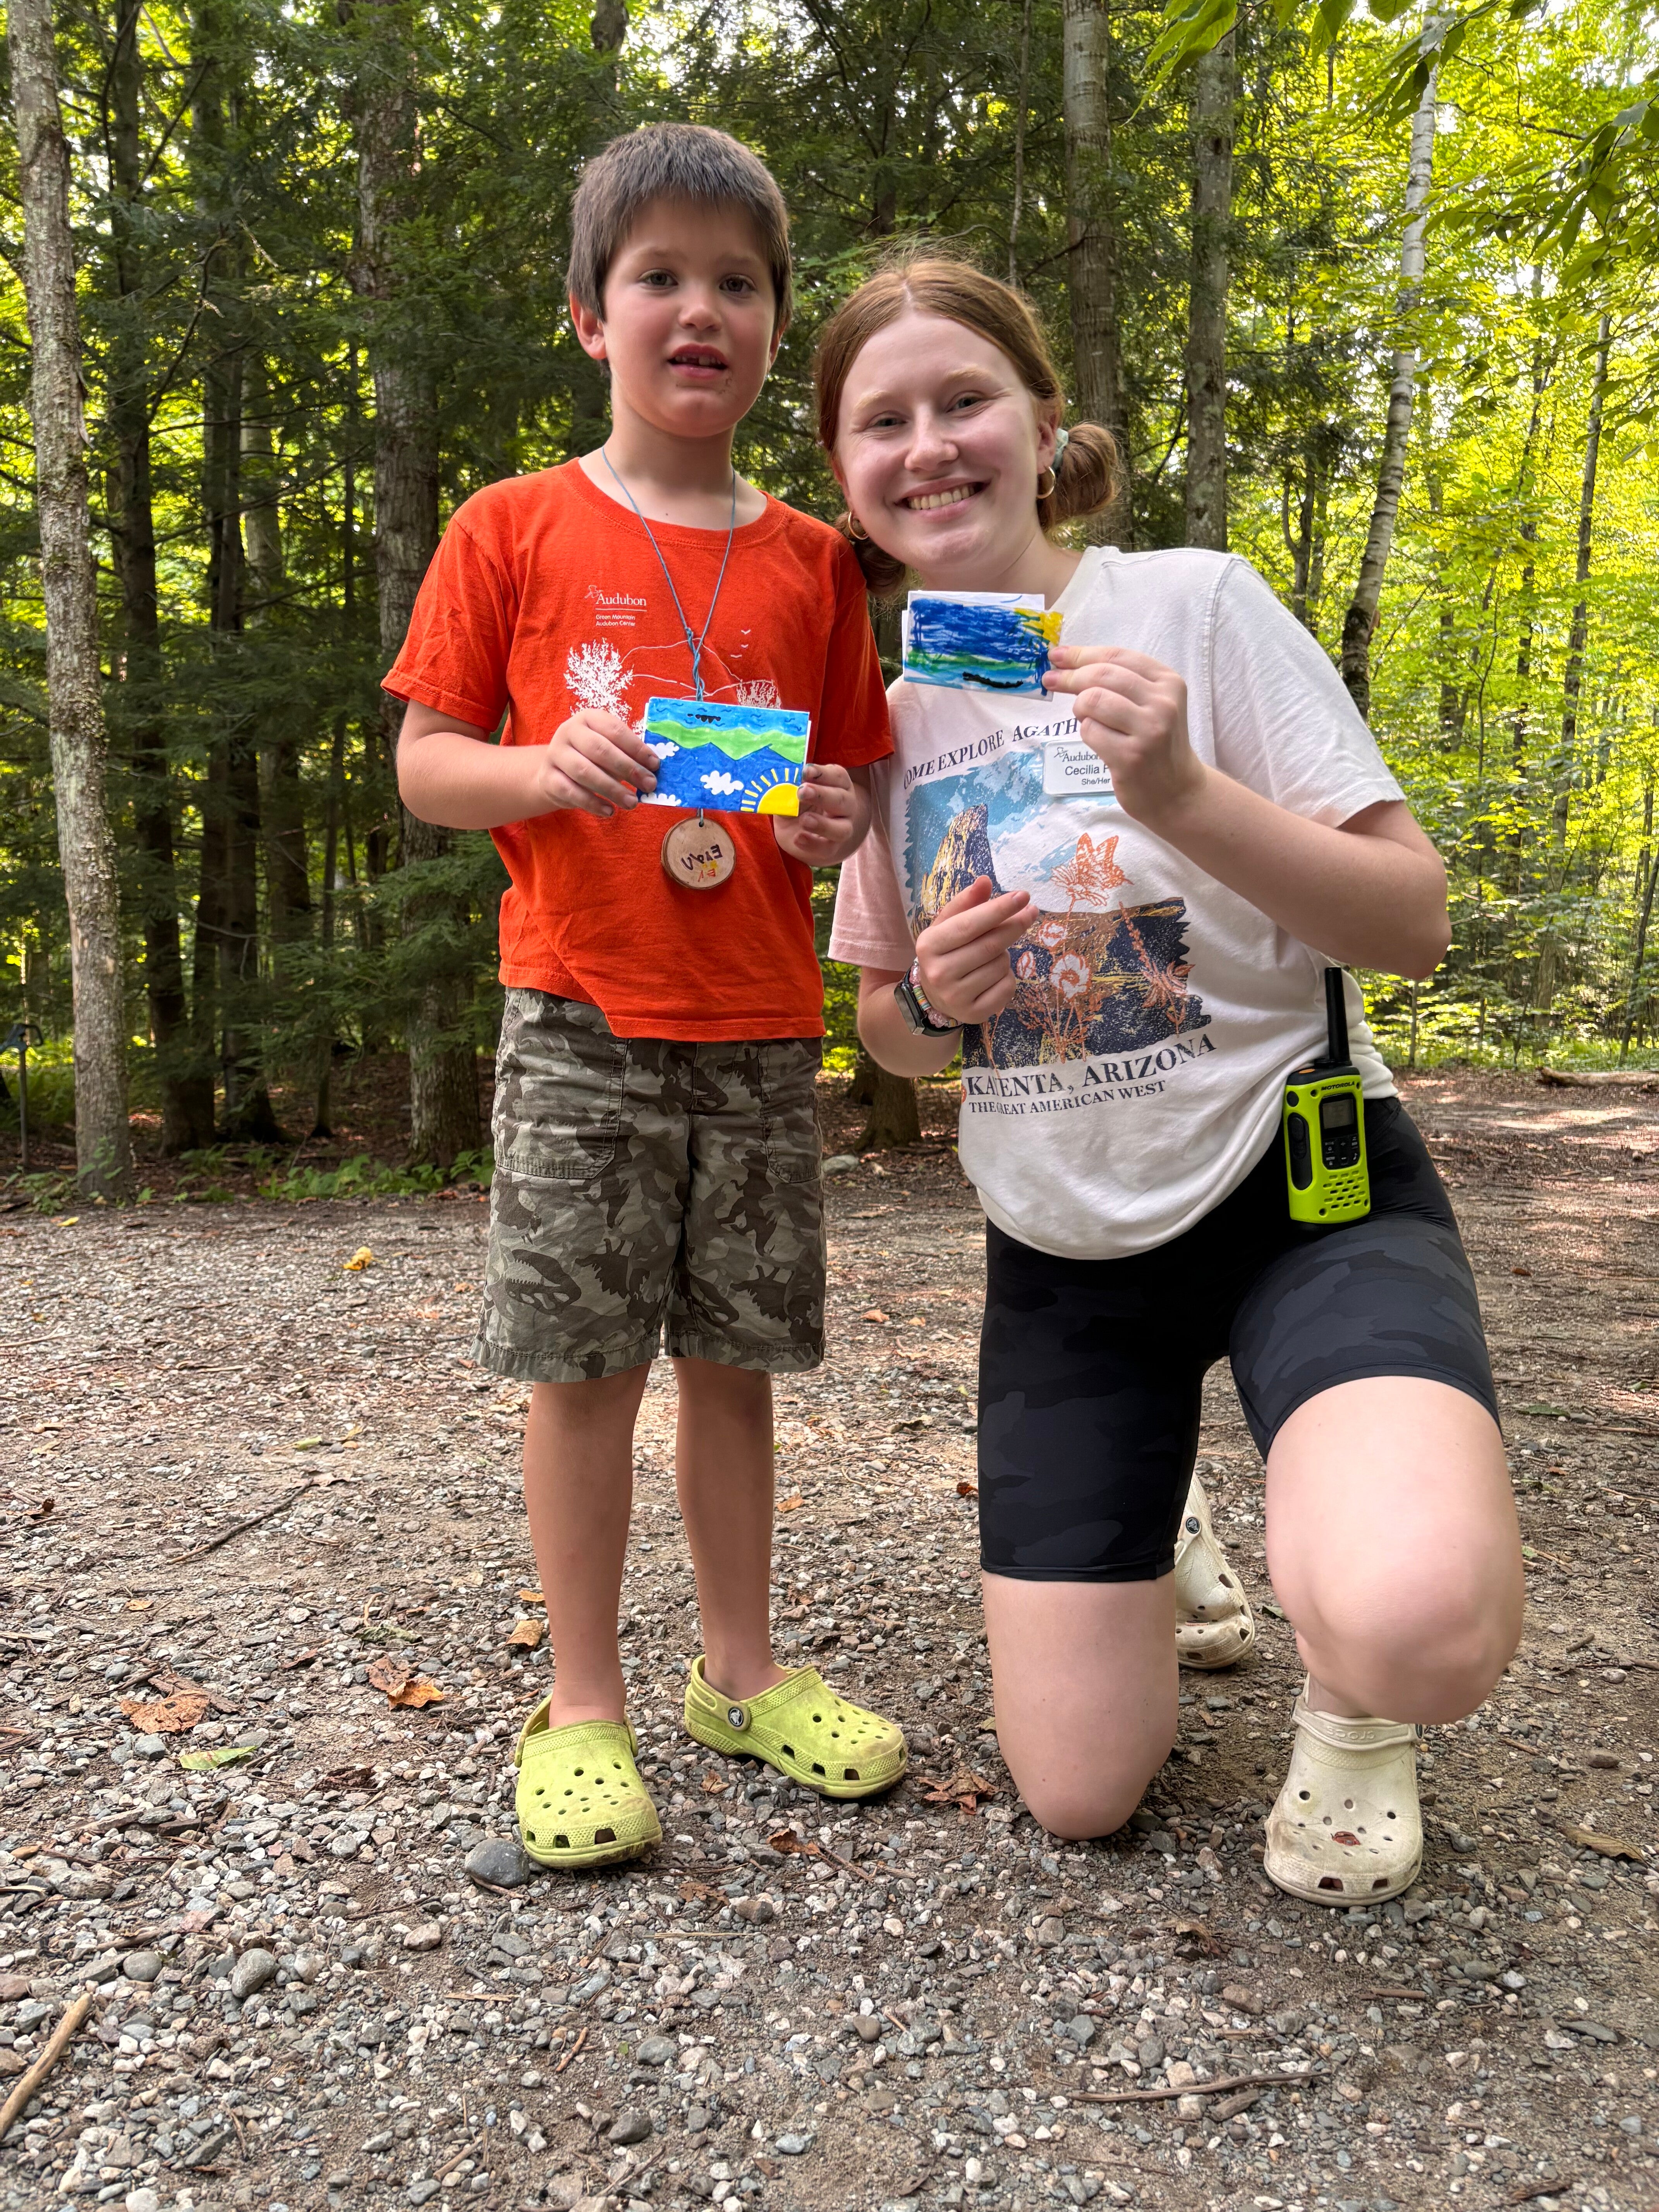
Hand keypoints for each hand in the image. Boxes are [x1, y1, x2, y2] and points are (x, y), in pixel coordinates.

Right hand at [530, 709, 659, 818]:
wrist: (554, 771)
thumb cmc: (590, 758)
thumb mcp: (609, 748)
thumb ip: (628, 755)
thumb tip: (652, 770)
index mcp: (588, 718)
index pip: (615, 730)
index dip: (637, 748)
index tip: (655, 765)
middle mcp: (568, 732)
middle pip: (600, 750)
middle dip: (628, 769)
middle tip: (649, 785)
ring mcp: (555, 754)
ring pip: (585, 772)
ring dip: (612, 790)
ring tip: (632, 803)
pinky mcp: (548, 778)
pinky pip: (572, 792)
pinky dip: (593, 803)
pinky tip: (610, 811)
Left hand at [772, 762, 861, 865]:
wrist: (797, 834)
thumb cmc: (798, 806)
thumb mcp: (792, 794)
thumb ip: (791, 790)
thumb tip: (785, 787)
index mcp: (838, 786)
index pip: (837, 776)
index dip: (822, 773)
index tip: (805, 770)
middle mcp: (846, 806)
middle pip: (841, 799)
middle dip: (821, 795)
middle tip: (802, 791)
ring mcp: (842, 828)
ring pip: (841, 829)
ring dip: (822, 824)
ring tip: (804, 820)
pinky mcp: (832, 847)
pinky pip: (827, 848)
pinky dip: (813, 844)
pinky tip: (798, 838)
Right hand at [915, 875, 1032, 1024]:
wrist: (934, 996)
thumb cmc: (946, 952)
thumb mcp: (948, 925)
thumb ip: (966, 903)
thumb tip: (984, 881)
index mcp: (929, 945)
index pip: (969, 925)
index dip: (998, 909)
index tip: (1023, 896)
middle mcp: (939, 972)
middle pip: (990, 945)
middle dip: (1014, 925)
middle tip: (1031, 911)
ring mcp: (955, 996)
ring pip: (1001, 966)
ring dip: (1005, 954)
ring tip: (993, 954)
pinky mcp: (973, 1014)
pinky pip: (1006, 987)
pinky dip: (1007, 977)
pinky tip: (994, 975)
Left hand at [1043, 644, 1206, 828]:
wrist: (1177, 790)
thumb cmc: (1156, 742)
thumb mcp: (1151, 703)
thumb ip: (1119, 681)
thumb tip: (1066, 663)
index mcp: (1168, 682)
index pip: (1116, 656)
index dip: (1081, 654)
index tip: (1056, 655)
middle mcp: (1162, 703)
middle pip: (1101, 675)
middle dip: (1069, 676)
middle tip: (1051, 681)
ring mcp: (1148, 731)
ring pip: (1092, 701)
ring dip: (1080, 708)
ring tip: (1087, 718)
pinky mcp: (1131, 757)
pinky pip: (1090, 732)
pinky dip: (1086, 733)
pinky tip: (1099, 740)